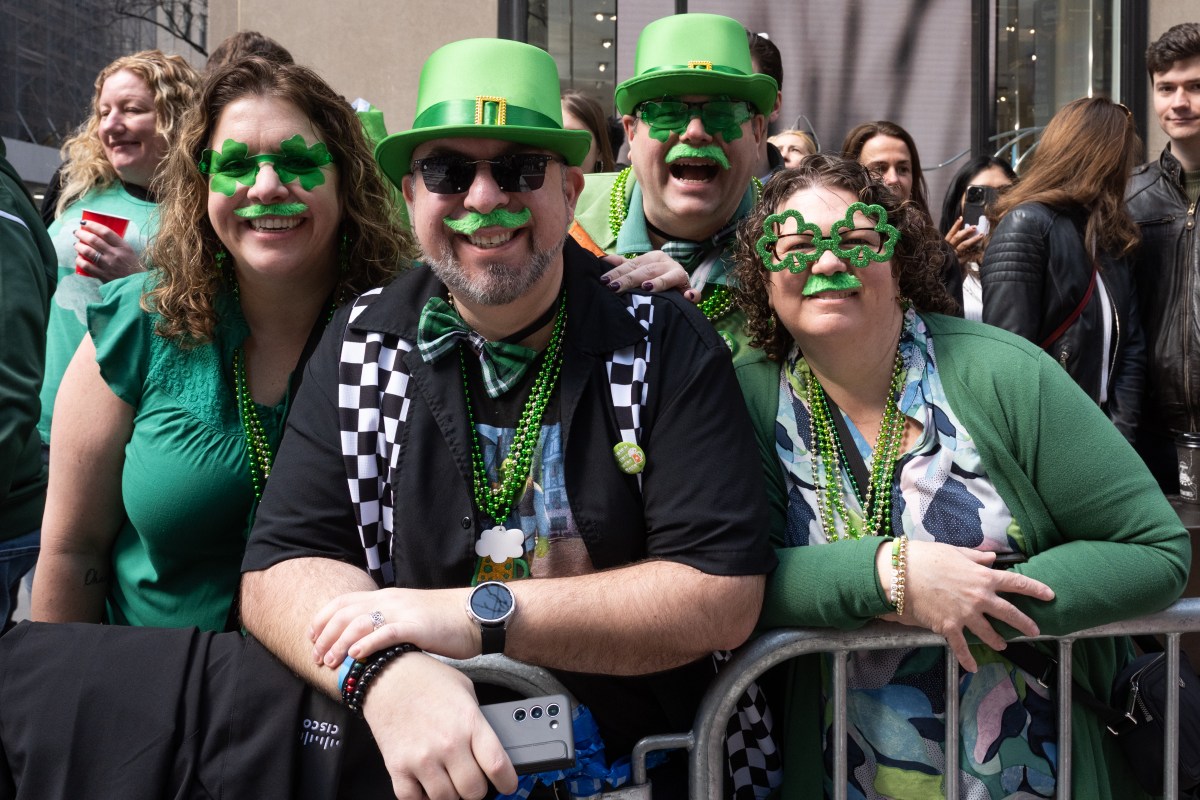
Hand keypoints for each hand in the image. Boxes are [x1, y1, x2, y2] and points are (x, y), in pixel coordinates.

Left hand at [74, 221, 139, 280]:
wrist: (137, 285)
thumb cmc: (134, 268)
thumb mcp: (130, 253)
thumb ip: (117, 245)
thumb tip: (101, 236)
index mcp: (123, 247)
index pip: (105, 232)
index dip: (93, 225)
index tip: (85, 222)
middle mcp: (115, 254)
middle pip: (94, 240)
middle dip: (82, 234)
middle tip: (77, 232)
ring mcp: (108, 265)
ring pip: (88, 251)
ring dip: (79, 246)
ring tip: (76, 244)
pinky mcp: (103, 275)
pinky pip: (86, 266)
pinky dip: (79, 260)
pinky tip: (78, 258)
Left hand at [309, 587, 478, 667]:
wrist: (476, 615)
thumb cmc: (445, 622)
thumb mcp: (409, 617)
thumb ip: (387, 624)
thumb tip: (365, 643)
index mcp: (386, 597)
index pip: (344, 602)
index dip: (322, 619)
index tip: (311, 638)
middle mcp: (390, 600)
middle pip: (345, 613)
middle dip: (325, 636)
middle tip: (316, 657)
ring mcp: (402, 612)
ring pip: (360, 623)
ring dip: (340, 643)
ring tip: (331, 661)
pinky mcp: (416, 626)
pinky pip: (386, 632)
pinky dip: (367, 643)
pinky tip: (356, 656)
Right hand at [364, 652, 516, 799]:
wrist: (386, 675)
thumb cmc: (425, 678)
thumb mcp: (465, 689)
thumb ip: (478, 720)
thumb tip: (488, 747)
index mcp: (469, 722)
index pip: (497, 765)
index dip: (507, 782)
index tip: (507, 785)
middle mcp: (448, 743)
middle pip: (473, 790)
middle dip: (477, 789)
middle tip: (472, 780)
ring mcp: (421, 758)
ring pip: (446, 799)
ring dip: (451, 794)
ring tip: (449, 780)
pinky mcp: (397, 767)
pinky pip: (412, 799)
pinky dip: (421, 798)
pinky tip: (426, 785)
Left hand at [600, 252, 696, 301]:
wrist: (681, 283)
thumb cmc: (656, 277)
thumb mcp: (641, 269)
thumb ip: (624, 265)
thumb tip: (604, 259)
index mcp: (652, 258)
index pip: (632, 265)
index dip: (617, 273)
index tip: (603, 281)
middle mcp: (666, 263)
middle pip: (646, 271)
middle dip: (630, 279)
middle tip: (615, 288)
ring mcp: (679, 275)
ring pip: (669, 278)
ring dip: (659, 283)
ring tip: (646, 287)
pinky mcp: (689, 289)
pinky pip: (692, 292)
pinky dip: (692, 294)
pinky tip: (688, 297)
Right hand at [876, 540, 1054, 671]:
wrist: (902, 574)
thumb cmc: (927, 558)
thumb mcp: (955, 552)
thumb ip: (977, 557)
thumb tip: (992, 557)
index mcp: (983, 577)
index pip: (1017, 583)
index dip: (1036, 589)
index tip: (1050, 595)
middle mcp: (980, 597)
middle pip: (1010, 613)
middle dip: (1025, 623)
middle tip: (1035, 631)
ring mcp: (966, 614)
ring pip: (989, 633)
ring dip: (997, 641)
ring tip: (1003, 646)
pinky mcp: (950, 627)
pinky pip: (962, 647)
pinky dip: (967, 659)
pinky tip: (973, 668)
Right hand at [943, 217, 984, 266]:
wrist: (950, 280)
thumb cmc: (954, 264)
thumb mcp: (954, 253)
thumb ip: (959, 244)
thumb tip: (971, 234)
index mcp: (946, 245)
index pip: (951, 234)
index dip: (955, 226)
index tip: (961, 218)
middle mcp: (948, 249)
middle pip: (957, 238)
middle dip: (966, 231)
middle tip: (975, 227)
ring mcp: (953, 256)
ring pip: (963, 245)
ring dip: (973, 240)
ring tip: (981, 236)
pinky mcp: (958, 264)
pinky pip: (968, 256)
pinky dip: (975, 253)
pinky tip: (980, 251)